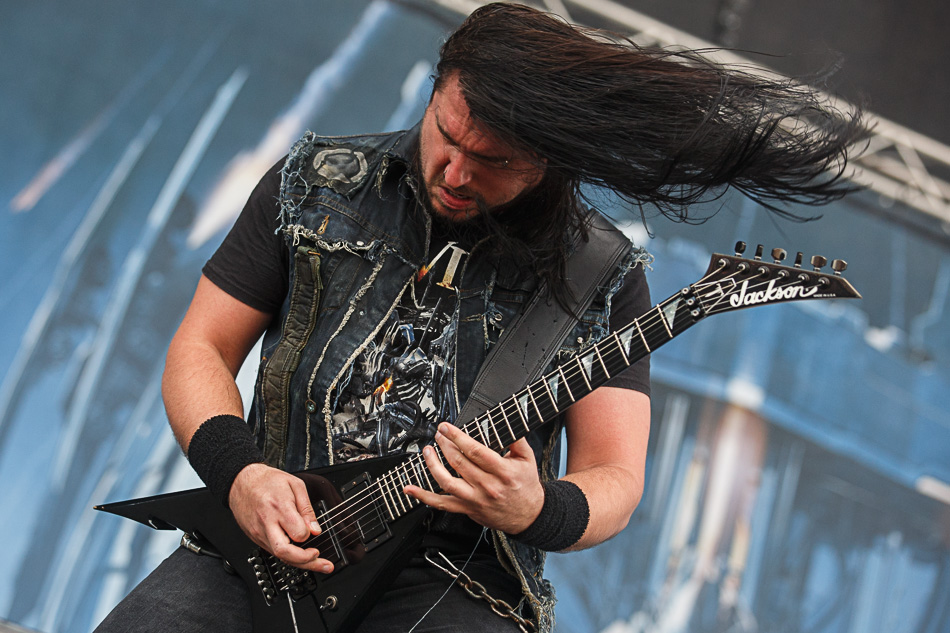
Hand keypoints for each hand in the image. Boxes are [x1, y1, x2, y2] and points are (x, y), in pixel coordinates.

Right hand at [228, 463, 333, 573]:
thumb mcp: (295, 484)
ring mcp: (259, 533)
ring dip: (299, 562)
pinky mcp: (255, 537)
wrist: (241, 481)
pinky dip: (287, 556)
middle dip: (306, 560)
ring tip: (316, 562)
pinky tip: (298, 555)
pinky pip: (273, 551)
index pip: (298, 533)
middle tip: (321, 561)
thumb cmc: (267, 481)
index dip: (309, 534)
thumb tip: (315, 529)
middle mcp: (267, 523)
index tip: (313, 531)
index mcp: (279, 508)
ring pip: (279, 556)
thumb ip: (306, 508)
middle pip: (285, 552)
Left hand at [404, 423, 543, 533]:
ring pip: (447, 482)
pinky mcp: (467, 509)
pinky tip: (410, 489)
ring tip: (427, 451)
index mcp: (502, 471)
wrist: (529, 516)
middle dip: (444, 445)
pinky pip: (441, 504)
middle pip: (458, 463)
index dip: (457, 437)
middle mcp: (487, 486)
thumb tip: (505, 420)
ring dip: (433, 464)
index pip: (475, 451)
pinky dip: (423, 497)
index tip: (446, 427)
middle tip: (438, 434)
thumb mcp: (528, 459)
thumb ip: (517, 439)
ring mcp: (475, 500)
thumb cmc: (526, 486)